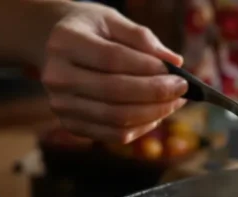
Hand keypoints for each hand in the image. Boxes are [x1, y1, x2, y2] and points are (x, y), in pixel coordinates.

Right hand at [40, 3, 187, 143]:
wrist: (54, 45)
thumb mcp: (112, 20)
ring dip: (154, 113)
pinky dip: (141, 128)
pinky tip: (157, 115)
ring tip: (174, 102)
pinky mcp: (70, 124)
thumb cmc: (90, 30)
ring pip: (117, 118)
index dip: (147, 68)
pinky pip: (113, 134)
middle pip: (115, 92)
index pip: (112, 59)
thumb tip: (175, 62)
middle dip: (156, 93)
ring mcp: (61, 105)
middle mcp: (57, 76)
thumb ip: (142, 37)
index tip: (175, 72)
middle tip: (182, 89)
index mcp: (65, 43)